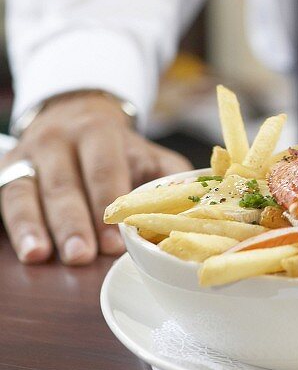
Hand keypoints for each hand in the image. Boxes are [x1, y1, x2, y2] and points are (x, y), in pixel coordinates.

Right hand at [1, 91, 190, 264]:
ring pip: (25, 190)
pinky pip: (4, 196)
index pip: (104, 168)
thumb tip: (205, 202)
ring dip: (32, 224)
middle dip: (72, 221)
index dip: (108, 203)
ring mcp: (28, 154)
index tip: (112, 241)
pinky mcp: (7, 170)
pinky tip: (21, 248)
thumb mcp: (147, 152)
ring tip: (40, 257)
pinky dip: (12, 224)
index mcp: (99, 132)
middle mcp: (59, 139)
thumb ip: (172, 176)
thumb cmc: (117, 148)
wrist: (74, 112)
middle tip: (81, 256)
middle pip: (63, 182)